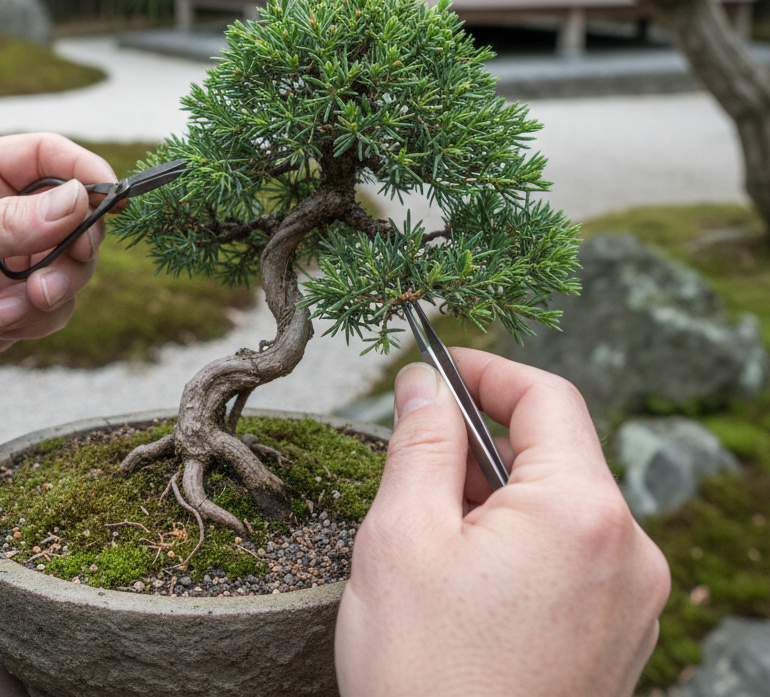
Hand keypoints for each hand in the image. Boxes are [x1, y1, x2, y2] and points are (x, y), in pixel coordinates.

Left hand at [0, 133, 117, 408]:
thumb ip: (5, 221)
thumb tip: (77, 200)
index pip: (49, 155)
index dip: (86, 171)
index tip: (113, 200)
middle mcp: (0, 214)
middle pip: (76, 214)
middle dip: (76, 246)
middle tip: (49, 273)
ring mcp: (8, 262)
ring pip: (74, 265)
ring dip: (56, 289)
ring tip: (12, 308)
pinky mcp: (12, 308)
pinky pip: (57, 308)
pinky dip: (40, 318)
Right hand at [335, 351, 670, 696]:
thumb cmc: (425, 675)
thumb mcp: (402, 536)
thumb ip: (421, 441)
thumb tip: (425, 382)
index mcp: (582, 513)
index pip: (546, 396)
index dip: (485, 369)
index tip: (434, 369)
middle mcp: (629, 551)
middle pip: (556, 449)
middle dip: (482, 440)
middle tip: (415, 461)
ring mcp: (633, 599)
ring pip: (562, 501)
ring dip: (498, 493)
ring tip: (434, 534)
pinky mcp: (621, 635)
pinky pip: (574, 552)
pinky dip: (522, 537)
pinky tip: (468, 576)